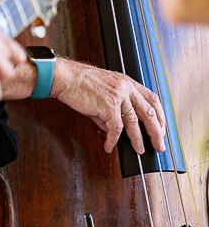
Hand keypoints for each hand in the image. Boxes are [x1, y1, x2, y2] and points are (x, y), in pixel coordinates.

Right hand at [51, 57, 165, 153]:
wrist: (66, 77)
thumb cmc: (81, 82)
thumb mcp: (105, 89)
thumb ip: (115, 106)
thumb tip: (118, 129)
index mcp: (126, 81)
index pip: (152, 98)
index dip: (160, 115)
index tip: (161, 127)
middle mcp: (125, 87)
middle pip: (149, 112)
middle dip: (157, 131)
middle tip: (159, 145)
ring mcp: (118, 96)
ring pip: (134, 123)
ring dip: (138, 140)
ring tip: (139, 150)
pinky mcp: (108, 107)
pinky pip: (115, 129)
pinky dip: (113, 140)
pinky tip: (109, 145)